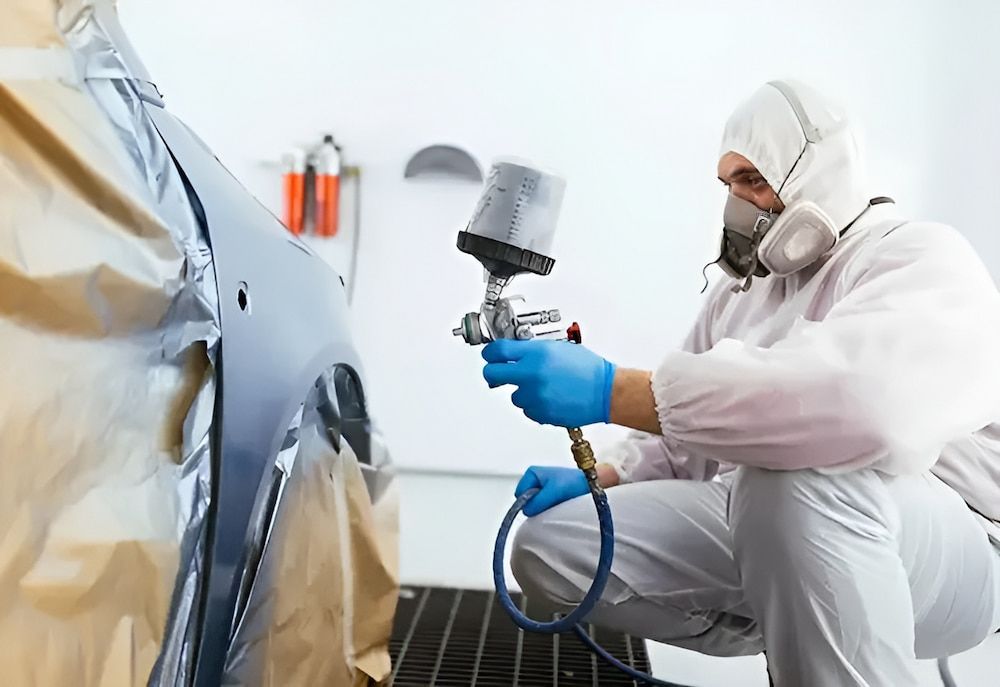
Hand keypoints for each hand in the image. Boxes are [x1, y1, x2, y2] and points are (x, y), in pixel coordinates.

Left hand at [482, 339, 615, 426]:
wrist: (605, 391)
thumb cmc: (588, 369)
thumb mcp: (558, 347)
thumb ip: (533, 350)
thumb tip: (515, 352)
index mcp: (536, 354)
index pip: (497, 351)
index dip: (489, 352)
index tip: (489, 354)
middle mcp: (531, 374)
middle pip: (492, 373)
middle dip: (493, 372)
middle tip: (498, 372)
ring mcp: (534, 396)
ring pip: (513, 395)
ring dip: (522, 391)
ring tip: (543, 387)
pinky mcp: (540, 413)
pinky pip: (527, 409)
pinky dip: (534, 405)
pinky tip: (550, 397)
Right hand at [515, 466, 589, 516]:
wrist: (593, 484)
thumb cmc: (576, 482)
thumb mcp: (554, 490)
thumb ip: (538, 501)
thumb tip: (526, 511)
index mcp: (532, 473)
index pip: (519, 494)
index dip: (528, 502)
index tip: (540, 505)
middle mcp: (536, 480)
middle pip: (526, 501)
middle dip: (536, 506)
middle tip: (550, 505)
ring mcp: (543, 488)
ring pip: (534, 505)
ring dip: (544, 508)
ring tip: (557, 505)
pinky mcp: (550, 496)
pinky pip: (543, 507)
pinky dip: (550, 509)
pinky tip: (559, 507)